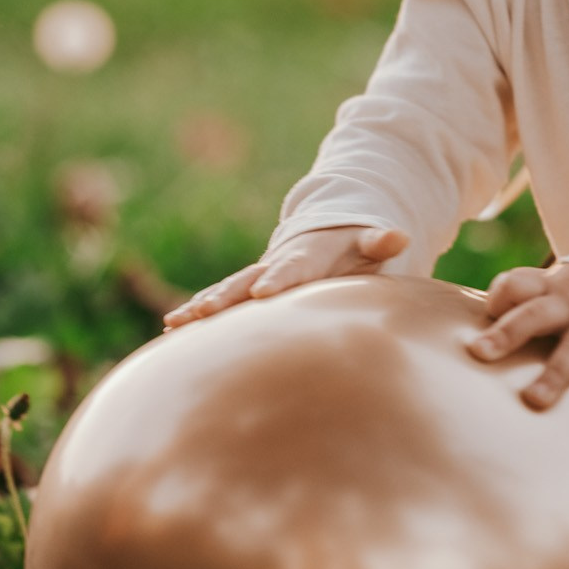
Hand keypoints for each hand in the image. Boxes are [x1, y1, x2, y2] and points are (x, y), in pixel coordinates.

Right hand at [161, 224, 408, 329]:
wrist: (326, 234)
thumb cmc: (352, 247)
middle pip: (245, 282)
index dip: (278, 280)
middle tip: (203, 311)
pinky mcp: (246, 293)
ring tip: (175, 321)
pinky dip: (196, 315)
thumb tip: (398, 235)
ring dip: (202, 307)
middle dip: (224, 297)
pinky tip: (170, 333)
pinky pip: (219, 304)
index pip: (292, 269)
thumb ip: (378, 241)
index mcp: (305, 256)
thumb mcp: (368, 242)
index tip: (262, 294)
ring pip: (225, 293)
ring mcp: (256, 279)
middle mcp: (273, 266)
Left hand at [465, 262, 568, 431]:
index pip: (517, 284)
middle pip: (535, 314)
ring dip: (554, 375)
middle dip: (508, 332)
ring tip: (534, 401)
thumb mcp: (555, 287)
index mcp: (548, 289)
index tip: (486, 314)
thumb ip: (520, 303)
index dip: (500, 297)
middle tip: (480, 353)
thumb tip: (478, 336)